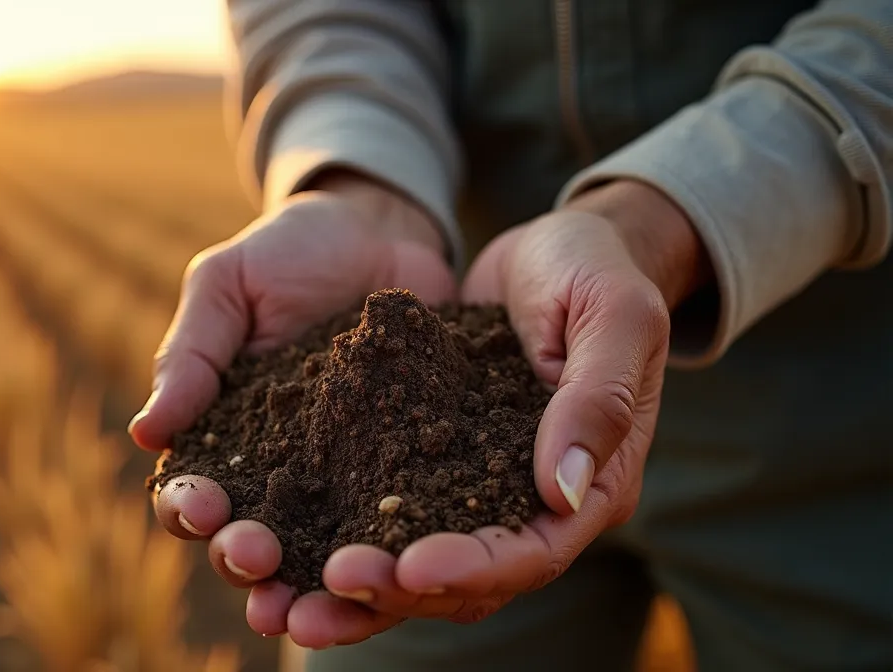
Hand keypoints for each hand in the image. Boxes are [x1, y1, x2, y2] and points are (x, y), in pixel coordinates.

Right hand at [128, 171, 457, 643]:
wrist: (383, 229)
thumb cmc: (289, 253)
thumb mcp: (229, 286)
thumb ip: (191, 355)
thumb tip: (144, 433)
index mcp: (223, 434)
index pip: (192, 488)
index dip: (187, 506)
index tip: (200, 505)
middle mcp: (280, 471)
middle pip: (250, 537)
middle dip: (245, 557)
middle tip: (257, 558)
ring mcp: (347, 478)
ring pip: (321, 552)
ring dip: (309, 585)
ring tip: (311, 606)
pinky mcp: (409, 472)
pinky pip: (400, 524)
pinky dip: (392, 555)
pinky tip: (397, 573)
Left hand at [289, 179, 710, 646]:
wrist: (555, 250)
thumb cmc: (594, 269)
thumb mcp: (613, 314)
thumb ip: (596, 398)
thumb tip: (563, 491)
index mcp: (595, 484)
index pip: (533, 551)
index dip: (473, 566)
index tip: (407, 568)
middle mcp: (534, 505)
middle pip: (467, 580)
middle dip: (397, 591)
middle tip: (328, 586)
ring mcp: (480, 488)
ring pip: (419, 565)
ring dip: (357, 590)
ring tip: (286, 602)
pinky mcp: (433, 463)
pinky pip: (385, 514)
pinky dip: (339, 534)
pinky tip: (281, 543)